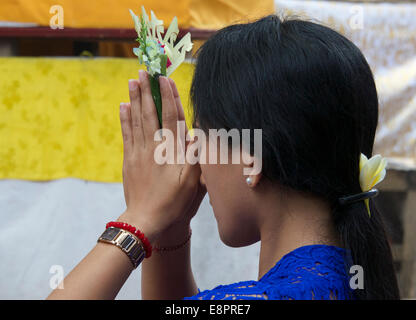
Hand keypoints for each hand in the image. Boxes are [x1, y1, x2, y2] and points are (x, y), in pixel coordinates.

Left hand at [118, 70, 204, 242]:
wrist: (146, 219)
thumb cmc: (173, 202)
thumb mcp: (192, 182)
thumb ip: (194, 156)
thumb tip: (195, 133)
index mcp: (171, 150)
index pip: (171, 117)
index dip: (168, 97)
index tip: (165, 79)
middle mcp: (154, 146)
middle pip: (150, 113)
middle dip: (147, 90)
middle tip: (143, 71)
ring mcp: (139, 152)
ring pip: (136, 119)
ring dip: (135, 98)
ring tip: (132, 81)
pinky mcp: (129, 159)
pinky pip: (126, 133)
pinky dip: (124, 118)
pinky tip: (123, 106)